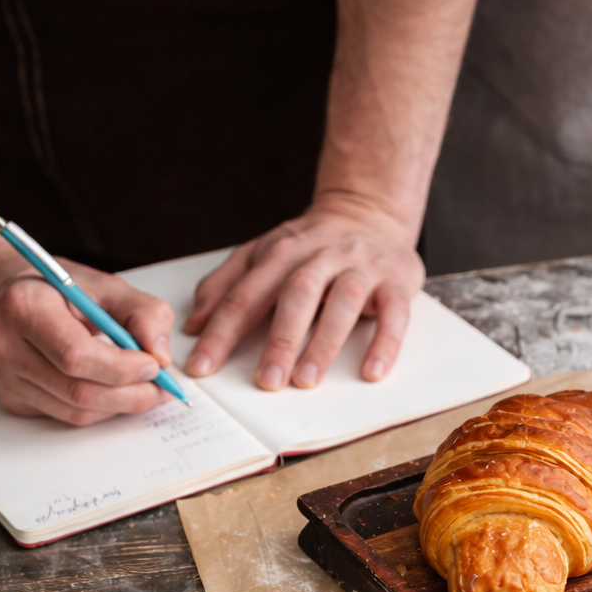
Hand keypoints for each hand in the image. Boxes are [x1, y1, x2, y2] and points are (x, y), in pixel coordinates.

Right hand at [0, 141, 178, 426]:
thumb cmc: (51, 286)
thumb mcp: (103, 285)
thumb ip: (143, 313)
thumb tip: (162, 356)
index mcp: (22, 306)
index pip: (77, 356)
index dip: (123, 368)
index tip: (155, 364)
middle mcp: (2, 345)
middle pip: (78, 391)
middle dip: (130, 395)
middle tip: (160, 388)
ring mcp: (0, 377)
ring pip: (74, 412)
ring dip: (118, 406)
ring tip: (142, 389)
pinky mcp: (8, 398)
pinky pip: (63, 416)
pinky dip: (96, 409)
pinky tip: (110, 390)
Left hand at [181, 194, 423, 389]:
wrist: (368, 211)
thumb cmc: (311, 245)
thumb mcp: (263, 254)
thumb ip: (227, 284)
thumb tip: (194, 324)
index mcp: (281, 251)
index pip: (246, 294)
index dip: (222, 331)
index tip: (203, 367)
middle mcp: (320, 255)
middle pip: (296, 295)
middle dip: (280, 339)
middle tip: (266, 381)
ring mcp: (361, 266)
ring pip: (343, 301)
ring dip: (324, 343)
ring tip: (306, 380)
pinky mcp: (397, 280)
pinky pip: (395, 313)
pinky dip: (385, 343)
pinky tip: (371, 372)